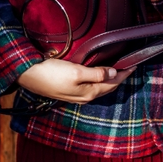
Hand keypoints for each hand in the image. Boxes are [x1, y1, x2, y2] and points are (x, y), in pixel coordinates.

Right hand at [17, 58, 135, 104]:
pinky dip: (98, 81)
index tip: (133, 65)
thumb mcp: (76, 71)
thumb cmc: (51, 73)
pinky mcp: (69, 91)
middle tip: (129, 68)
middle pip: (107, 87)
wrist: (28, 76)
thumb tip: (114, 74)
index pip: (113, 83)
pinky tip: (98, 76)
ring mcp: (76, 95)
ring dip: (109, 80)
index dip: (124, 74)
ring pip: (99, 88)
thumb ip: (96, 73)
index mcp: (89, 92)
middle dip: (119, 78)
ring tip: (117, 72)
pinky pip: (90, 87)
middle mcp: (85, 96)